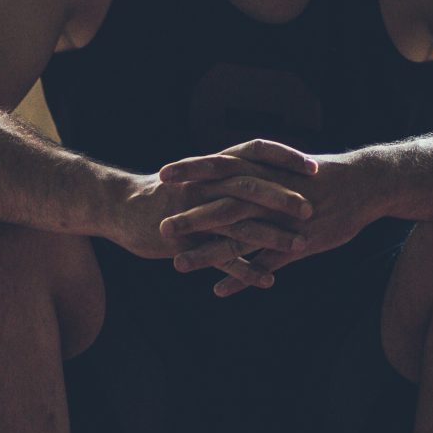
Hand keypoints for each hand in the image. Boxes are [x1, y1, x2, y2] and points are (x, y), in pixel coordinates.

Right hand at [113, 138, 319, 289]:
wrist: (119, 208)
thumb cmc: (161, 193)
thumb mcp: (196, 176)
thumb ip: (226, 174)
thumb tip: (256, 170)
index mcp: (213, 166)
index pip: (255, 151)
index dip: (284, 158)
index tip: (312, 167)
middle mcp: (206, 185)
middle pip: (252, 186)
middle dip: (283, 197)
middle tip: (311, 209)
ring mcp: (196, 213)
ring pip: (240, 222)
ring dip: (272, 235)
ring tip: (301, 245)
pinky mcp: (187, 241)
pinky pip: (221, 257)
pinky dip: (245, 270)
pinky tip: (267, 281)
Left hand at [159, 145, 392, 294]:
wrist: (366, 184)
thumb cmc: (323, 174)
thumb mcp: (285, 164)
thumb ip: (256, 167)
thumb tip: (228, 164)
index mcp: (266, 171)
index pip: (221, 167)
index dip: (191, 171)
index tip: (161, 175)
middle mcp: (271, 196)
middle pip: (224, 206)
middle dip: (191, 218)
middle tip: (160, 227)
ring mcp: (284, 222)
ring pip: (240, 239)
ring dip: (208, 254)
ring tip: (178, 265)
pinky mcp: (299, 244)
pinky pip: (265, 264)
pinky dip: (243, 278)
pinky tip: (219, 291)